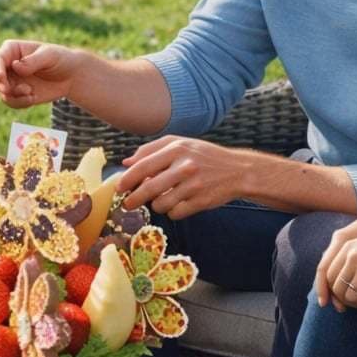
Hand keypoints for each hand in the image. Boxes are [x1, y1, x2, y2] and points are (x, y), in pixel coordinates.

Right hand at [0, 39, 85, 108]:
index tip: (3, 80)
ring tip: (30, 93)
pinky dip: (19, 103)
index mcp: (12, 49)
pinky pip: (10, 102)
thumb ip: (33, 61)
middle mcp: (7, 64)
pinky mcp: (16, 94)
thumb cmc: (60, 59)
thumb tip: (15, 66)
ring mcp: (10, 80)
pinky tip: (33, 98)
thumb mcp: (50, 56)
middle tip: (7, 90)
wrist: (70, 76)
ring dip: (12, 95)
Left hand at [116, 136, 259, 215]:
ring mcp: (194, 185)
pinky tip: (178, 203)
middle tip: (127, 204)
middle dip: (133, 199)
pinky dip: (172, 211)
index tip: (119, 187)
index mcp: (177, 148)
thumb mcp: (180, 144)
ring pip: (161, 204)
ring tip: (162, 199)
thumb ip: (151, 150)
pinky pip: (175, 213)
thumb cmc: (204, 156)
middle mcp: (185, 166)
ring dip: (156, 205)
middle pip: (149, 188)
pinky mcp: (201, 201)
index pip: (144, 166)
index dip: (128, 179)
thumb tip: (126, 163)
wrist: (237, 170)